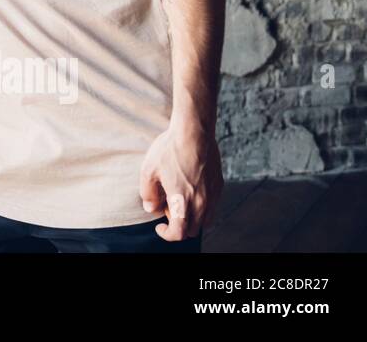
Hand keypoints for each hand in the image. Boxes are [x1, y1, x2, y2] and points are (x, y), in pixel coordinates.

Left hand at [139, 123, 223, 241]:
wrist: (193, 132)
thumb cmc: (169, 150)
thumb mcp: (148, 171)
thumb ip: (148, 194)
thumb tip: (152, 208)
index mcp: (183, 202)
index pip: (179, 233)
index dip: (167, 234)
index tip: (160, 226)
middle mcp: (202, 203)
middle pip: (193, 230)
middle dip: (179, 225)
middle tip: (167, 205)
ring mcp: (213, 195)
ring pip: (205, 220)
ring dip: (192, 217)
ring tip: (179, 196)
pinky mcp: (219, 185)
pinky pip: (212, 206)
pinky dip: (202, 206)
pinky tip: (190, 187)